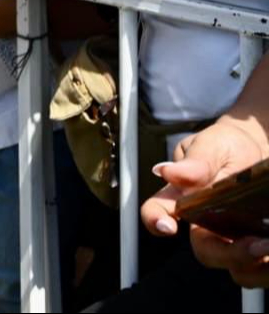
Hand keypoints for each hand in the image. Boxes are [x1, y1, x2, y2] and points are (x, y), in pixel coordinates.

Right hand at [141, 119, 268, 286]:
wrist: (261, 146)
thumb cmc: (229, 144)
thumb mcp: (212, 145)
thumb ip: (195, 161)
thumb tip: (168, 172)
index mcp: (183, 197)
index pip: (157, 212)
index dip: (156, 222)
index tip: (170, 227)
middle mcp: (204, 222)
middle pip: (205, 251)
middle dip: (230, 254)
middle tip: (258, 245)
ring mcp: (233, 236)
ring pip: (234, 268)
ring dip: (255, 266)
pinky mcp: (258, 245)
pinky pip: (259, 268)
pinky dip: (268, 267)